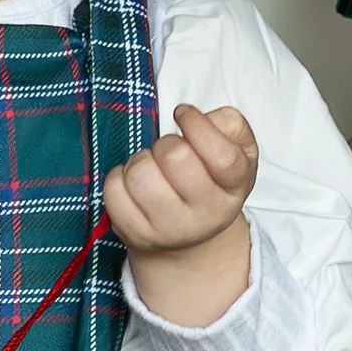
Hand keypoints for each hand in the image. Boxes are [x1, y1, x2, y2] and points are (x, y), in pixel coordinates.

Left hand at [103, 102, 257, 322]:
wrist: (192, 236)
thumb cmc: (212, 180)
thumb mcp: (238, 150)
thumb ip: (228, 123)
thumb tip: (191, 116)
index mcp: (234, 188)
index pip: (222, 157)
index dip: (198, 126)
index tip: (183, 114)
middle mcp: (207, 215)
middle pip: (175, 157)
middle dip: (166, 143)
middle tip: (169, 152)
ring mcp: (170, 230)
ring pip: (139, 173)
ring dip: (140, 159)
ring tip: (152, 168)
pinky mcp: (137, 235)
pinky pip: (113, 191)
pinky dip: (118, 176)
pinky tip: (134, 184)